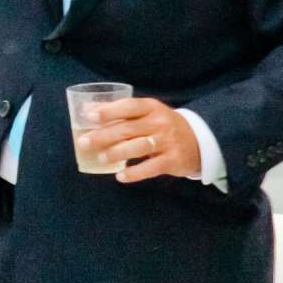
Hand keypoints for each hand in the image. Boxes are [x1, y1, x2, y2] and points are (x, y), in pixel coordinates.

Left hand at [83, 98, 201, 183]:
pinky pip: (150, 168)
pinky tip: (120, 176)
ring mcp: (167, 142)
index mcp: (151, 107)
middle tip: (84, 142)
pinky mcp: (172, 160)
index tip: (90, 116)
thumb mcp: (147, 113)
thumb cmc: (163, 125)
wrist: (199, 140)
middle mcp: (160, 123)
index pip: (128, 107)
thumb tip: (86, 111)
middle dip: (104, 136)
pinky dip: (134, 173)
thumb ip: (121, 113)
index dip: (109, 111)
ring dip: (117, 153)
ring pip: (138, 147)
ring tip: (100, 158)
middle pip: (128, 129)